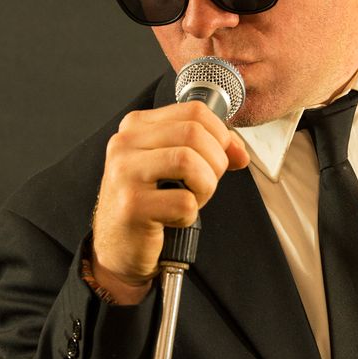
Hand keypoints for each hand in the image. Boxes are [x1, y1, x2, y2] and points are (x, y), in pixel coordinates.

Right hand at [90, 101, 249, 303]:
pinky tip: (174, 219)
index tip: (222, 157)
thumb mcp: (173, 167)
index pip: (194, 111)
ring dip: (205, 186)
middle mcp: (125, 144)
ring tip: (192, 199)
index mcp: (136, 127)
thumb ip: (207, 150)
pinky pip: (185, 202)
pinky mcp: (131, 205)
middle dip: (215, 162)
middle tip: (205, 183)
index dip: (220, 135)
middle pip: (194, 133)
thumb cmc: (148, 205)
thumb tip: (239, 152)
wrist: (118, 247)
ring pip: (189, 162)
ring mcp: (125, 173)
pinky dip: (191, 214)